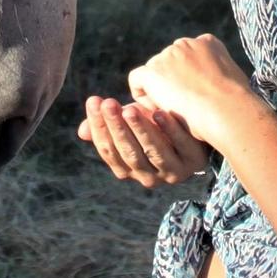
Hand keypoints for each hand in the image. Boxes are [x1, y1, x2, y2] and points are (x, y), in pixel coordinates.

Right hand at [77, 94, 211, 187]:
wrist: (195, 126)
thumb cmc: (157, 125)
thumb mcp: (131, 124)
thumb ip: (109, 126)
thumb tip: (82, 131)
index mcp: (129, 168)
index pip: (109, 151)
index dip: (99, 127)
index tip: (94, 101)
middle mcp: (149, 176)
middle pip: (129, 154)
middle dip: (117, 127)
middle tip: (108, 103)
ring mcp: (173, 170)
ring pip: (154, 153)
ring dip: (141, 130)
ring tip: (130, 108)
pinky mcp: (194, 160)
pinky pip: (180, 145)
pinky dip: (169, 129)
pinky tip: (159, 112)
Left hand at [128, 34, 255, 152]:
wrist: (228, 111)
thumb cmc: (236, 105)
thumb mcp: (235, 81)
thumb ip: (220, 74)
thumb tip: (216, 84)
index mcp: (208, 43)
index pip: (189, 55)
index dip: (188, 77)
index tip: (195, 96)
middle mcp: (185, 44)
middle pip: (169, 63)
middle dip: (172, 82)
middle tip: (180, 108)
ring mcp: (167, 56)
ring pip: (154, 73)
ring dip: (159, 91)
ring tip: (172, 115)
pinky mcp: (153, 71)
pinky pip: (137, 79)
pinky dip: (143, 95)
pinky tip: (156, 111)